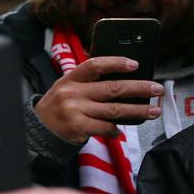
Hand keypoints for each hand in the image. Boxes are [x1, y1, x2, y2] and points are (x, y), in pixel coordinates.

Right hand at [34, 57, 162, 143]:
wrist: (37, 128)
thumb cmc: (58, 105)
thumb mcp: (67, 87)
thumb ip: (89, 82)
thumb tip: (124, 81)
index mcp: (70, 79)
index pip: (95, 66)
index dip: (116, 63)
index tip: (135, 64)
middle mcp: (72, 94)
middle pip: (112, 89)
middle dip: (138, 88)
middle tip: (156, 89)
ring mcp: (75, 112)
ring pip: (114, 110)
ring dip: (137, 111)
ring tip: (153, 111)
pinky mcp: (78, 128)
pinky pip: (104, 128)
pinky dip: (115, 130)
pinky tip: (121, 130)